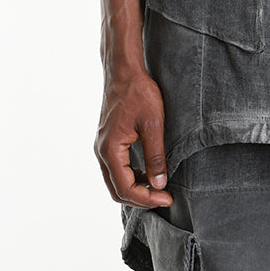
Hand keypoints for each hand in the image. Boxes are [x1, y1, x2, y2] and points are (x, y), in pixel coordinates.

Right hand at [94, 69, 173, 208]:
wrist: (124, 71)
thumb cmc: (138, 93)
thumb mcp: (153, 124)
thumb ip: (155, 156)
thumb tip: (159, 184)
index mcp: (110, 150)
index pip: (125, 188)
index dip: (147, 199)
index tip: (167, 198)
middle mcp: (101, 152)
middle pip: (117, 190)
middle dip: (141, 198)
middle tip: (164, 198)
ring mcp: (102, 147)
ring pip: (115, 181)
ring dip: (136, 189)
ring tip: (159, 188)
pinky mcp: (107, 141)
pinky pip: (116, 168)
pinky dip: (131, 177)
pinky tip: (149, 174)